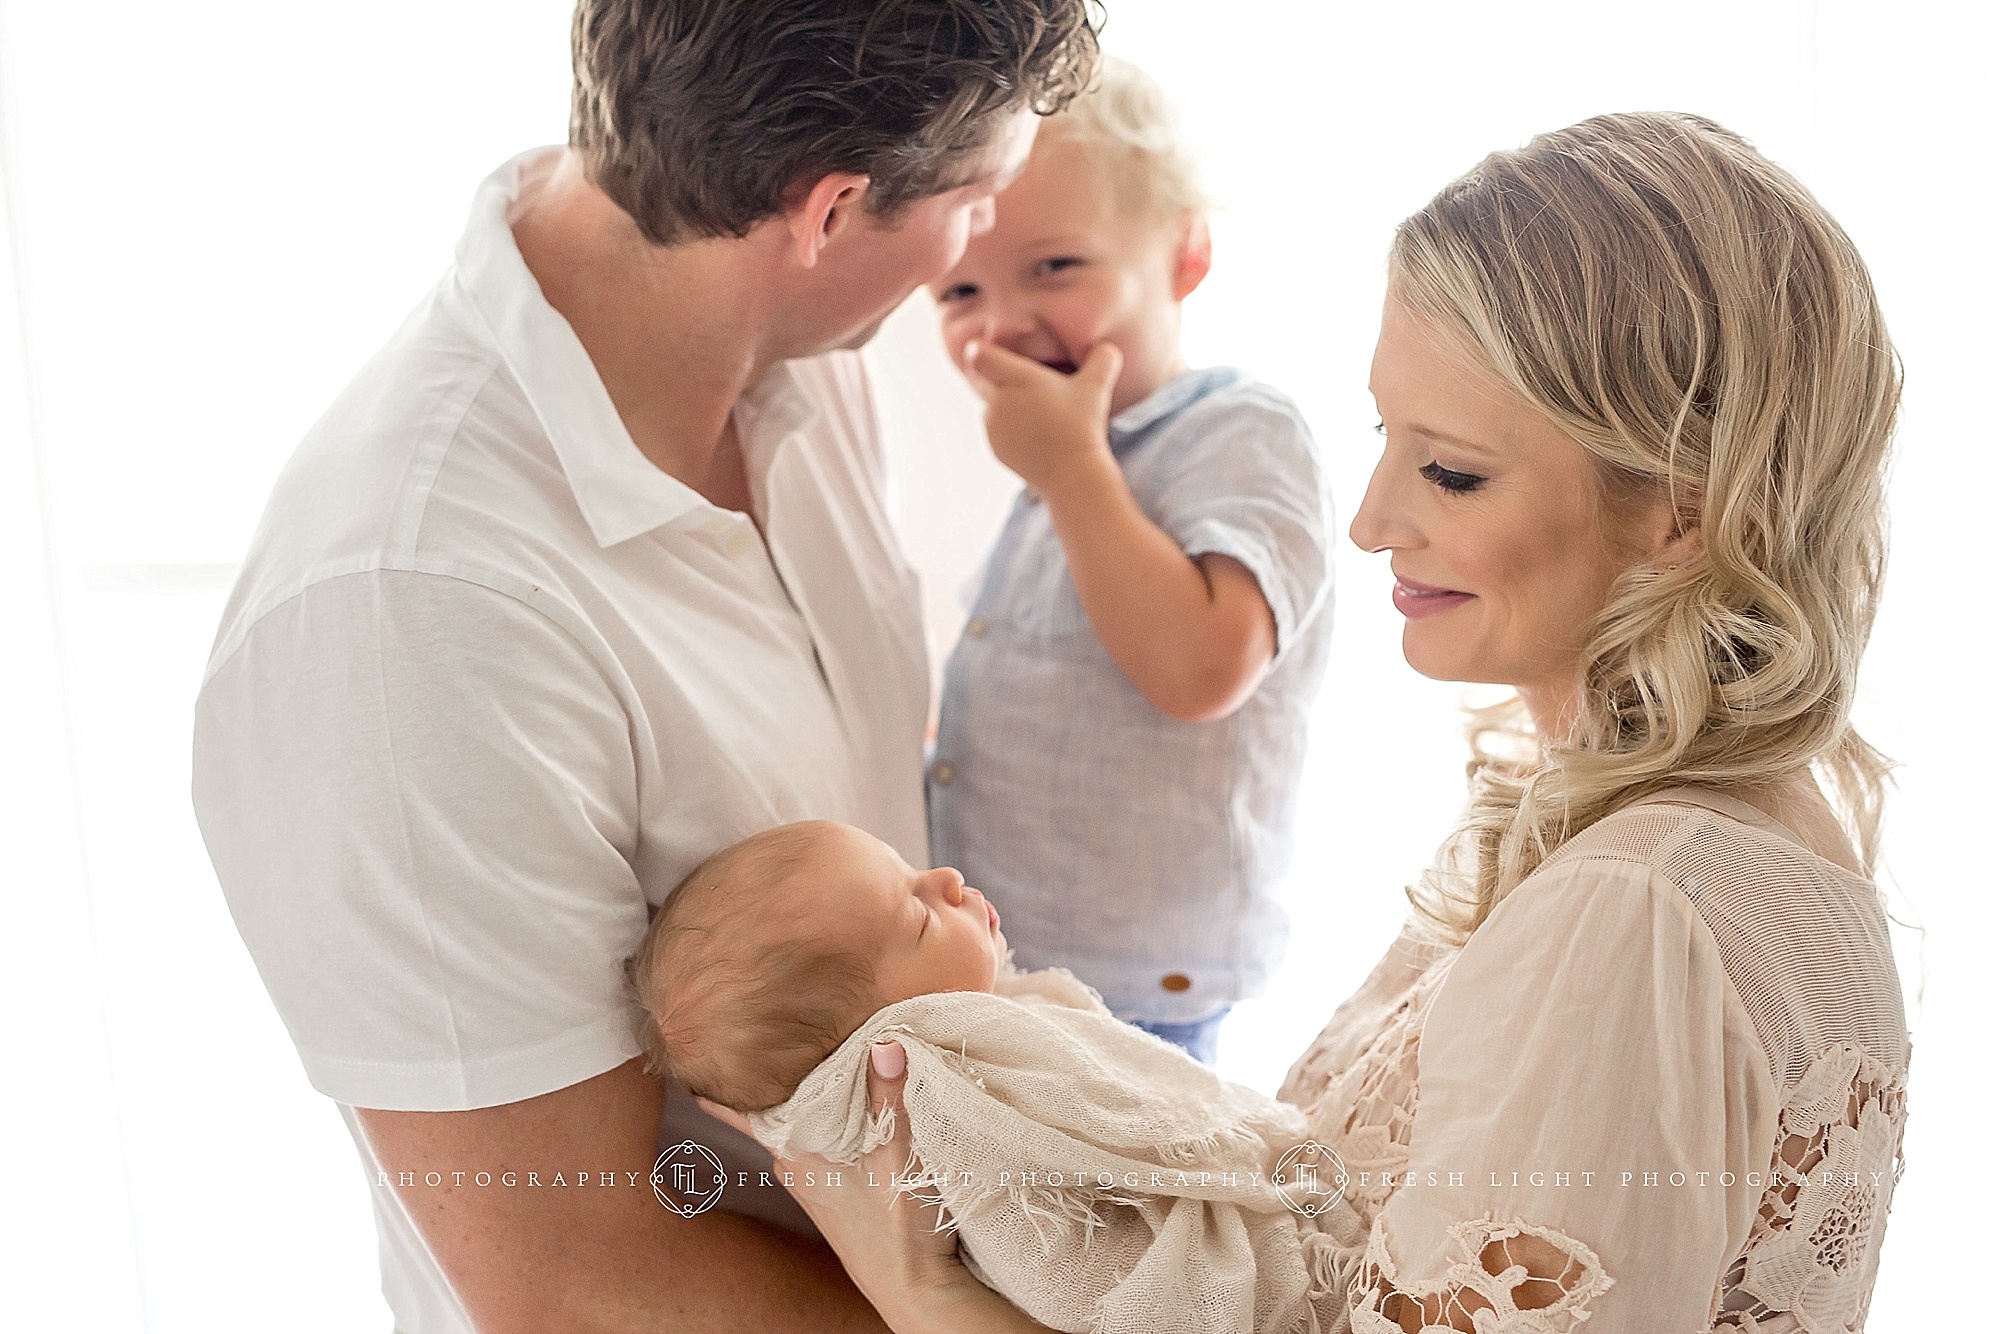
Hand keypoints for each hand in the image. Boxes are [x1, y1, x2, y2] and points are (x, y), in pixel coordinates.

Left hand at [698, 1041, 967, 1330]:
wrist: (915, 1289)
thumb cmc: (899, 1228)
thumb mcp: (897, 1155)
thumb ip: (888, 1097)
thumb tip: (884, 1041)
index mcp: (794, 1151)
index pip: (740, 1110)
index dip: (722, 1083)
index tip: (701, 1051)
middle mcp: (795, 1164)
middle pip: (774, 1109)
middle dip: (773, 1076)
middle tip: (768, 1034)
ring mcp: (815, 1181)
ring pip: (800, 1124)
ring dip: (808, 1096)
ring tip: (817, 1057)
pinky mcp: (837, 1193)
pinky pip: (822, 1141)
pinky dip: (830, 1118)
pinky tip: (851, 1107)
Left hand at [963, 339, 1123, 500]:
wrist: (1071, 473)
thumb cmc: (1083, 425)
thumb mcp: (1097, 386)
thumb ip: (1103, 359)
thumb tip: (1107, 346)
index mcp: (1013, 378)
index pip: (978, 355)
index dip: (984, 350)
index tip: (999, 353)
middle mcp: (996, 400)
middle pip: (983, 379)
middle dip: (999, 377)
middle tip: (1027, 382)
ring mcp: (992, 427)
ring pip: (992, 405)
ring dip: (1006, 404)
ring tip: (1037, 411)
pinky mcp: (994, 448)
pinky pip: (997, 429)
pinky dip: (1010, 428)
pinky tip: (1035, 432)